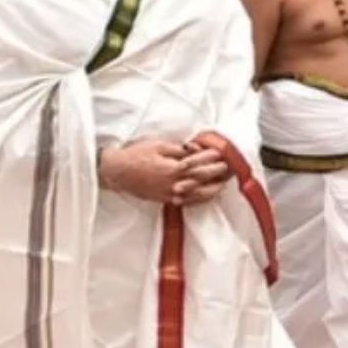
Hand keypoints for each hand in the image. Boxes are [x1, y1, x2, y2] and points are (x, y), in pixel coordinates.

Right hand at [99, 140, 231, 206]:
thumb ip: (178, 149)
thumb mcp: (157, 145)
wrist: (118, 172)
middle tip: (229, 168)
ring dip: (213, 188)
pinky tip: (207, 196)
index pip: (199, 163)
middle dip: (217, 173)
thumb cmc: (135, 156)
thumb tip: (194, 149)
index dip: (211, 158)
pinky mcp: (166, 199)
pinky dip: (200, 199)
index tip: (222, 154)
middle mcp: (174, 183)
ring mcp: (171, 194)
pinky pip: (188, 202)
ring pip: (198, 194)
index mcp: (173, 168)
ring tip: (224, 183)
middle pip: (202, 179)